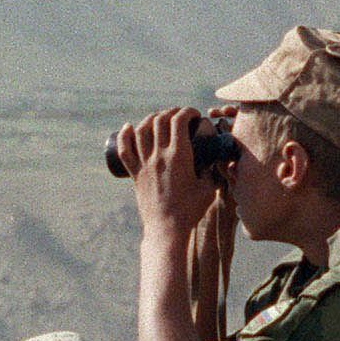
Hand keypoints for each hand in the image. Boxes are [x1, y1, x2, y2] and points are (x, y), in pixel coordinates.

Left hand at [117, 106, 218, 246]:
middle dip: (171, 112)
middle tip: (179, 116)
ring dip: (150, 118)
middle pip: (160, 120)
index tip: (194, 115)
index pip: (179, 121)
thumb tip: (215, 160)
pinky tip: (128, 127)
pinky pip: (125, 150)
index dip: (187, 112)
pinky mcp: (135, 173)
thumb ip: (212, 171)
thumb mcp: (209, 188)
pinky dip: (124, 135)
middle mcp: (159, 156)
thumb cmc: (190, 210)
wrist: (167, 228)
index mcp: (179, 157)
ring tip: (159, 118)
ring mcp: (144, 164)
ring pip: (141, 130)